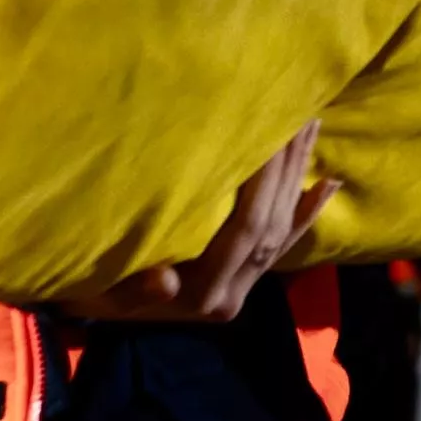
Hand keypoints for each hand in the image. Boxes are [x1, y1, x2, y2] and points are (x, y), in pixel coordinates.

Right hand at [70, 122, 342, 324]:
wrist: (92, 307)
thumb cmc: (92, 287)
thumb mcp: (104, 288)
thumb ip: (134, 288)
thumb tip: (164, 282)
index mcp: (206, 294)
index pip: (245, 231)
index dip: (261, 183)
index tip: (268, 131)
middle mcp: (233, 294)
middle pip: (270, 224)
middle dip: (285, 169)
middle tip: (297, 113)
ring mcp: (243, 286)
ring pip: (282, 227)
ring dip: (298, 177)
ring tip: (310, 126)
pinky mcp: (246, 279)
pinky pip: (285, 243)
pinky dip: (306, 212)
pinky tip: (328, 184)